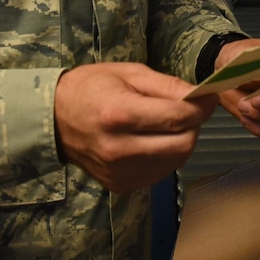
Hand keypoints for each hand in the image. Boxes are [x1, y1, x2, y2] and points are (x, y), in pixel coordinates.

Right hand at [53, 62, 217, 192]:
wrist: (53, 120)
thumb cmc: (92, 88)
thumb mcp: (129, 73)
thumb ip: (168, 85)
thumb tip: (202, 96)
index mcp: (120, 114)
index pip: (179, 117)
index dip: (201, 106)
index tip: (207, 97)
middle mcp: (119, 148)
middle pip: (183, 144)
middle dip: (193, 125)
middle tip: (186, 110)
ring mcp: (119, 172)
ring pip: (176, 161)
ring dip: (181, 141)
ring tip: (165, 124)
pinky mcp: (120, 185)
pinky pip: (160, 172)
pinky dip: (165, 156)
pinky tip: (152, 141)